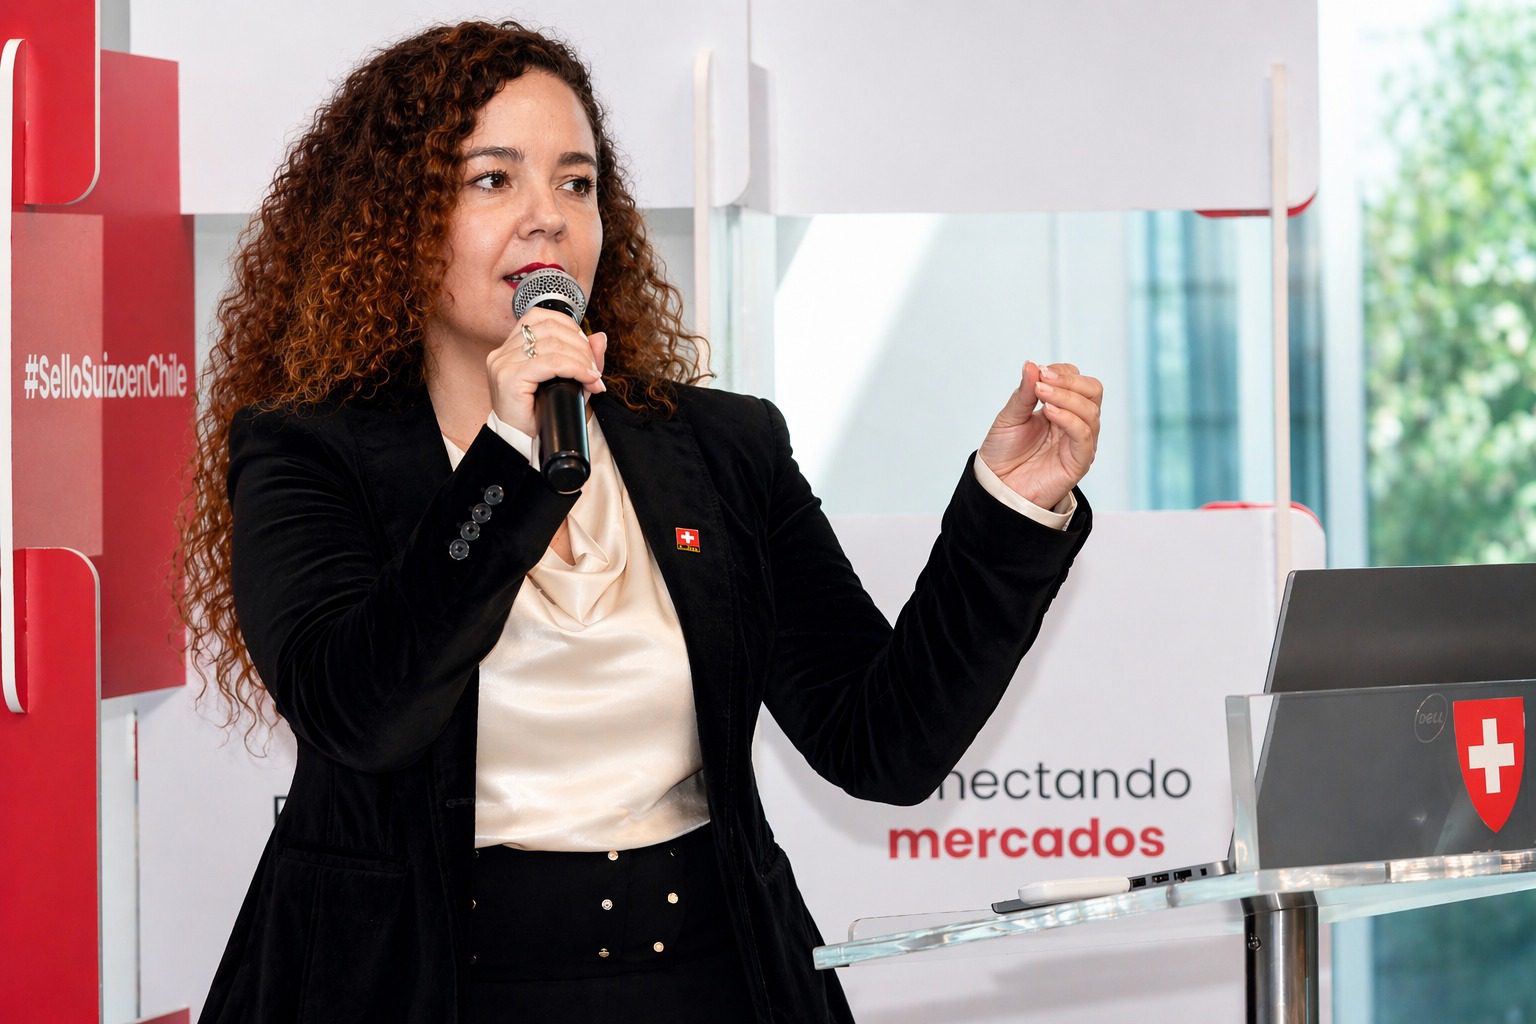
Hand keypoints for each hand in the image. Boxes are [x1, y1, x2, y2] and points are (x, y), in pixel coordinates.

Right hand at [486, 308, 606, 435]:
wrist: (522, 444)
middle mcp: (503, 352)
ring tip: (593, 376)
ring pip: (552, 344)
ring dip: (581, 358)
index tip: (587, 350)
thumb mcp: (567, 382)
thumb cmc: (540, 414)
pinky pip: (549, 363)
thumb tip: (600, 337)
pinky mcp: (509, 378)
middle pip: (550, 328)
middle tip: (595, 369)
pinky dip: (574, 369)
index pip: (541, 316)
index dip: (570, 327)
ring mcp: (503, 363)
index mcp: (510, 347)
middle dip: (581, 346)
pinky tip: (587, 380)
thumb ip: (582, 358)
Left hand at [978, 361, 1101, 510]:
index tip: (1039, 372)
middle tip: (1045, 378)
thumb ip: (1024, 392)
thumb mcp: (1010, 416)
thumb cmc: (1004, 453)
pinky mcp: (1079, 461)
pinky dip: (1069, 419)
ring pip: (1091, 411)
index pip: (1077, 380)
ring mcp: (1079, 442)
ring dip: (1066, 397)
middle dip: (1070, 381)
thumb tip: (1031, 364)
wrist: (996, 485)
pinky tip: (1049, 412)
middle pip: (1093, 391)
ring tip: (1042, 395)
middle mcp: (1075, 423)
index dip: (1061, 372)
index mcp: (1062, 409)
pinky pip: (1084, 435)